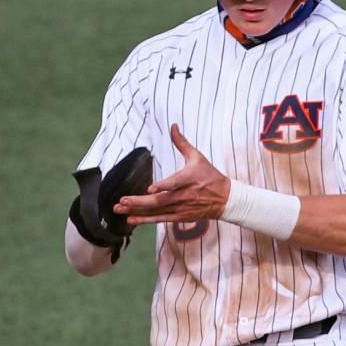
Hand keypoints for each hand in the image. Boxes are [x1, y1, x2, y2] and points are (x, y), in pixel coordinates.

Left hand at [114, 125, 232, 226]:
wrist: (225, 199)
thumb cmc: (210, 175)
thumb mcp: (197, 157)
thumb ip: (182, 143)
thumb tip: (173, 126)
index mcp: (189, 178)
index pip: (175, 183)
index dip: (164, 186)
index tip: (151, 189)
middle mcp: (184, 195)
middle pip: (160, 200)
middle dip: (139, 201)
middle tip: (122, 200)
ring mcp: (182, 208)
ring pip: (157, 211)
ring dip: (137, 211)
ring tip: (120, 209)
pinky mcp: (180, 216)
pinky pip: (160, 219)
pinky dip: (146, 220)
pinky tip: (131, 219)